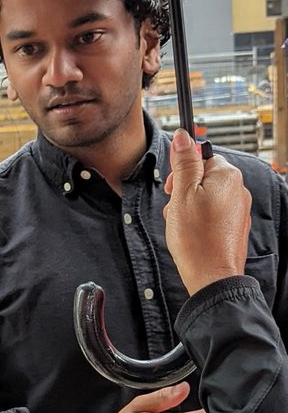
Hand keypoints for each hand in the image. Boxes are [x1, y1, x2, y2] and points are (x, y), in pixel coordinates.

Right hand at [163, 130, 250, 295]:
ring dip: (189, 205)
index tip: (171, 187)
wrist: (211, 276)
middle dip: (183, 190)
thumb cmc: (196, 238)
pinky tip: (191, 232)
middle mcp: (238, 189)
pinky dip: (200, 219)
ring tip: (181, 223)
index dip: (181, 172)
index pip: (200, 157)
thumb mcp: (181, 194)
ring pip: (207, 195)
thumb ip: (183, 163)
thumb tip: (183, 137)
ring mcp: (239, 208)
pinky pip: (214, 212)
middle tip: (174, 207)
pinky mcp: (235, 225)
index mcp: (227, 176)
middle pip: (203, 176)